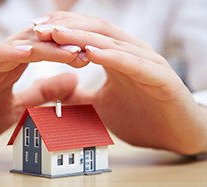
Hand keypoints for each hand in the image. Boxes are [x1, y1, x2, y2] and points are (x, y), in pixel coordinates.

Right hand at [0, 28, 87, 156]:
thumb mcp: (18, 107)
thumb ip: (42, 93)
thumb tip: (73, 81)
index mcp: (11, 68)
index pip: (43, 52)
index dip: (67, 52)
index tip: (91, 56)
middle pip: (35, 45)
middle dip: (61, 45)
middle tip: (88, 48)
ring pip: (15, 47)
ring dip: (43, 46)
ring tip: (68, 47)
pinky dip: (7, 53)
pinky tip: (27, 51)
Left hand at [34, 12, 206, 153]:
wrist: (176, 135)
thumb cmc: (140, 117)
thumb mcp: (99, 106)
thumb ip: (79, 97)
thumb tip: (56, 92)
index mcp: (118, 57)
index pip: (87, 34)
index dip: (62, 29)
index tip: (35, 30)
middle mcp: (132, 53)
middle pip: (96, 31)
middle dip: (66, 27)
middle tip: (38, 27)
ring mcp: (147, 63)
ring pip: (112, 43)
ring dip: (82, 37)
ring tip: (56, 34)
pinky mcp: (160, 78)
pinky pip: (133, 64)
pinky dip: (111, 57)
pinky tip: (90, 53)